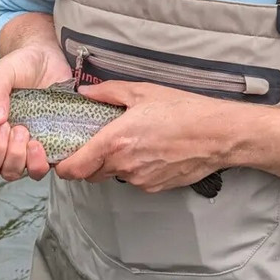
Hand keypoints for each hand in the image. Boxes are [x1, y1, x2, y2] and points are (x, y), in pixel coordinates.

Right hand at [0, 43, 69, 182]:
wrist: (48, 61)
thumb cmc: (19, 67)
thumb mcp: (2, 72)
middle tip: (6, 125)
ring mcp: (18, 151)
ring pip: (9, 173)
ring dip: (14, 155)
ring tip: (23, 129)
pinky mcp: (41, 152)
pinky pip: (36, 172)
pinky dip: (35, 163)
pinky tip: (37, 143)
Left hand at [54, 82, 233, 192]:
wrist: (217, 134)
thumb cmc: (182, 109)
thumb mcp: (142, 92)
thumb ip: (108, 92)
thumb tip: (85, 93)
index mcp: (115, 141)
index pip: (74, 168)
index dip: (63, 166)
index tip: (63, 156)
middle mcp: (124, 165)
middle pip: (91, 174)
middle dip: (89, 161)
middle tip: (98, 142)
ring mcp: (140, 180)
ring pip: (114, 176)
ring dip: (115, 163)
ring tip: (132, 142)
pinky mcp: (155, 187)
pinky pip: (135, 180)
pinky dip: (135, 168)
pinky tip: (150, 150)